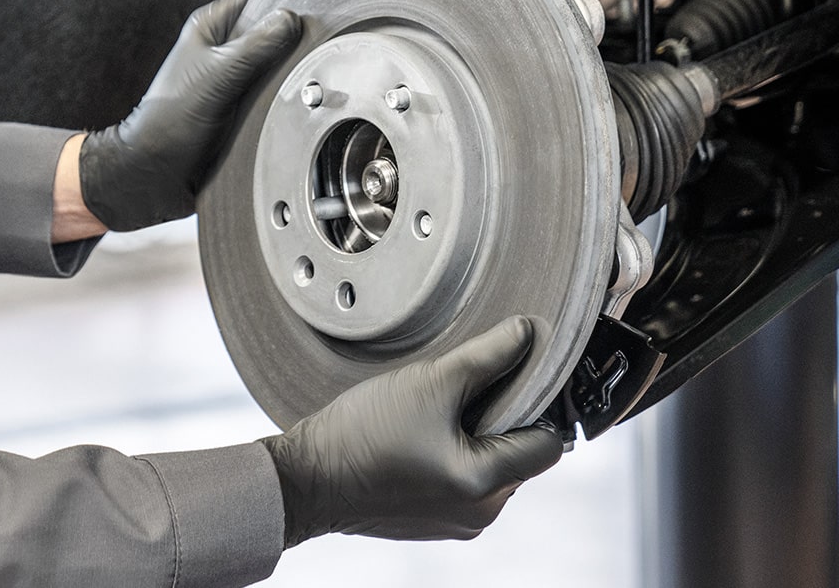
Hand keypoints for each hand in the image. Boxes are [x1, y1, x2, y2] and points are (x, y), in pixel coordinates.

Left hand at [78, 0, 300, 230]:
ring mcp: (233, 77)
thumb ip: (256, 46)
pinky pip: (272, 91)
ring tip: (307, 74)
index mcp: (211, 26)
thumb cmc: (170, 120)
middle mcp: (223, 48)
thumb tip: (291, 19)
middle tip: (317, 46)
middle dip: (294, 38)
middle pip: (273, 30)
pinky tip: (295, 98)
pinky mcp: (241, 104)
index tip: (316, 5)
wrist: (158, 170)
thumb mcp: (218, 75)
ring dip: (290, 70)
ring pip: (276, 63)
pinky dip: (284, 94)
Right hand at [260, 316, 563, 546]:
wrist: (305, 477)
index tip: (508, 379)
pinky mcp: (431, 520)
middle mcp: (480, 513)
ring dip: (471, 435)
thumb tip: (529, 332)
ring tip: (430, 413)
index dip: (535, 405)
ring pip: (488, 465)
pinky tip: (415, 434)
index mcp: (486, 486)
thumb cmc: (363, 433)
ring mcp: (455, 522)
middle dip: (497, 418)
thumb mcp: (430, 381)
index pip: (548, 444)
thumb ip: (487, 355)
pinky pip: (460, 479)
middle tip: (456, 392)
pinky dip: (449, 453)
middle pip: (518, 454)